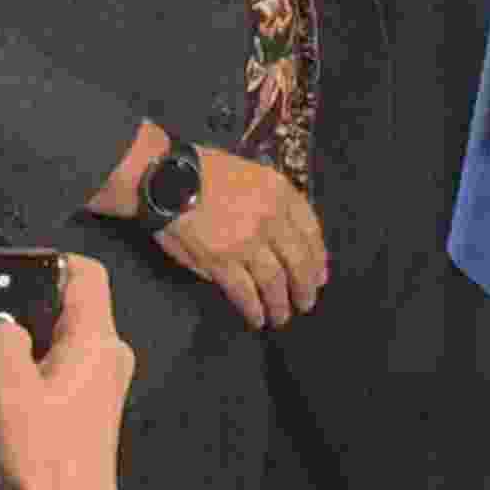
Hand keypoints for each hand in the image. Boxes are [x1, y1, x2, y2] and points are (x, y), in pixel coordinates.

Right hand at [0, 255, 133, 489]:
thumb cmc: (43, 451)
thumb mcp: (9, 388)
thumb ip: (2, 341)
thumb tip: (1, 321)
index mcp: (95, 339)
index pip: (85, 274)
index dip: (50, 262)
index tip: (12, 269)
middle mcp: (106, 354)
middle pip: (61, 312)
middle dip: (16, 322)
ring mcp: (99, 382)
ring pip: (51, 349)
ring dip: (11, 362)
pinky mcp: (87, 407)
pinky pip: (52, 378)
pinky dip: (21, 387)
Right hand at [155, 143, 330, 329]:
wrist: (169, 177)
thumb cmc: (206, 171)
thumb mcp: (252, 174)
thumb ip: (272, 204)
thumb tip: (284, 240)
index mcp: (280, 193)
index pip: (311, 230)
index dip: (318, 257)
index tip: (320, 275)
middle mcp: (270, 218)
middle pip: (298, 260)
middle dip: (305, 286)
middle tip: (306, 303)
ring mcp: (247, 241)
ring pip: (274, 281)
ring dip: (281, 304)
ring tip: (281, 317)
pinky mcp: (221, 261)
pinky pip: (244, 291)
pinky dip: (253, 308)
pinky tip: (257, 318)